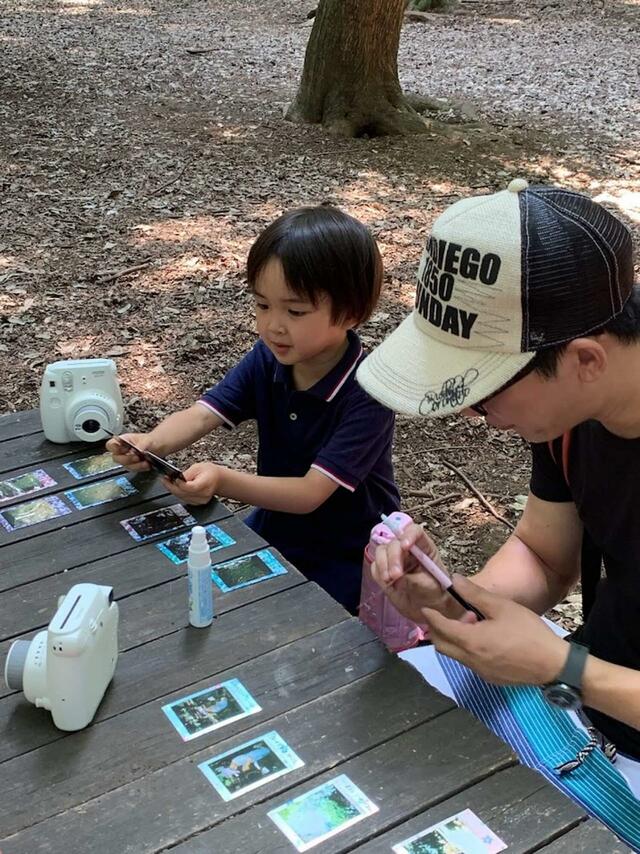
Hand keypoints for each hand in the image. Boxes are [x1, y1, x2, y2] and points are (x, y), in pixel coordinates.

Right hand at [106, 433, 152, 472]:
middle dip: (127, 459)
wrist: (159, 447)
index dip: (114, 448)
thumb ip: (142, 444)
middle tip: (136, 457)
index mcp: (122, 441)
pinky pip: (133, 470)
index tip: (124, 449)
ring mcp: (127, 460)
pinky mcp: (133, 466)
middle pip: (116, 458)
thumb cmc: (150, 441)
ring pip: (125, 466)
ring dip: (136, 465)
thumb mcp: (147, 440)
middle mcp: (122, 451)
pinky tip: (147, 464)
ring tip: (145, 462)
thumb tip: (139, 449)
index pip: (111, 445)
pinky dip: (141, 468)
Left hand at [162, 461, 220, 504]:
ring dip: (173, 490)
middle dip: (172, 486)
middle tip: (164, 479)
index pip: (190, 487)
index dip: (179, 484)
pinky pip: (184, 499)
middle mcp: (204, 495)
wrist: (217, 479)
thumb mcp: (197, 467)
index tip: (172, 478)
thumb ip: (186, 474)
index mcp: (206, 484)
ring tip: (168, 482)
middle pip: (183, 493)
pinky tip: (175, 487)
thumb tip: (175, 478)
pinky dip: (178, 493)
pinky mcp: (197, 503)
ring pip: (182, 497)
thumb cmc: (209, 472)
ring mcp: (201, 500)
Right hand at [371, 523, 466, 622]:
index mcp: (423, 547)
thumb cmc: (435, 591)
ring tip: (388, 580)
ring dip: (383, 564)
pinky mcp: (384, 567)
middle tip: (395, 575)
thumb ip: (414, 579)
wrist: (428, 604)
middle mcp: (407, 548)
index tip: (405, 547)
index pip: (415, 532)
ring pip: (381, 550)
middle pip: (395, 542)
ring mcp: (394, 557)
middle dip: (393, 557)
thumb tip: (398, 577)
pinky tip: (387, 582)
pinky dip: (379, 572)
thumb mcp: (430, 586)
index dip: (408, 535)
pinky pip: (376, 565)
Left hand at [425, 574, 567, 685]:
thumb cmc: (528, 632)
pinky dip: (466, 649)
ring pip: (455, 655)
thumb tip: (454, 580)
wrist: (553, 664)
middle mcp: (470, 660)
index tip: (425, 608)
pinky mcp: (490, 678)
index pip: (441, 629)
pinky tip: (483, 638)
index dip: (431, 617)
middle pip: (442, 646)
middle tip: (445, 615)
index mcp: (471, 641)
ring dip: (454, 639)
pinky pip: (469, 663)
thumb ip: (474, 594)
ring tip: (471, 622)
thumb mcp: (502, 607)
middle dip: (437, 630)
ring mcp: (480, 672)